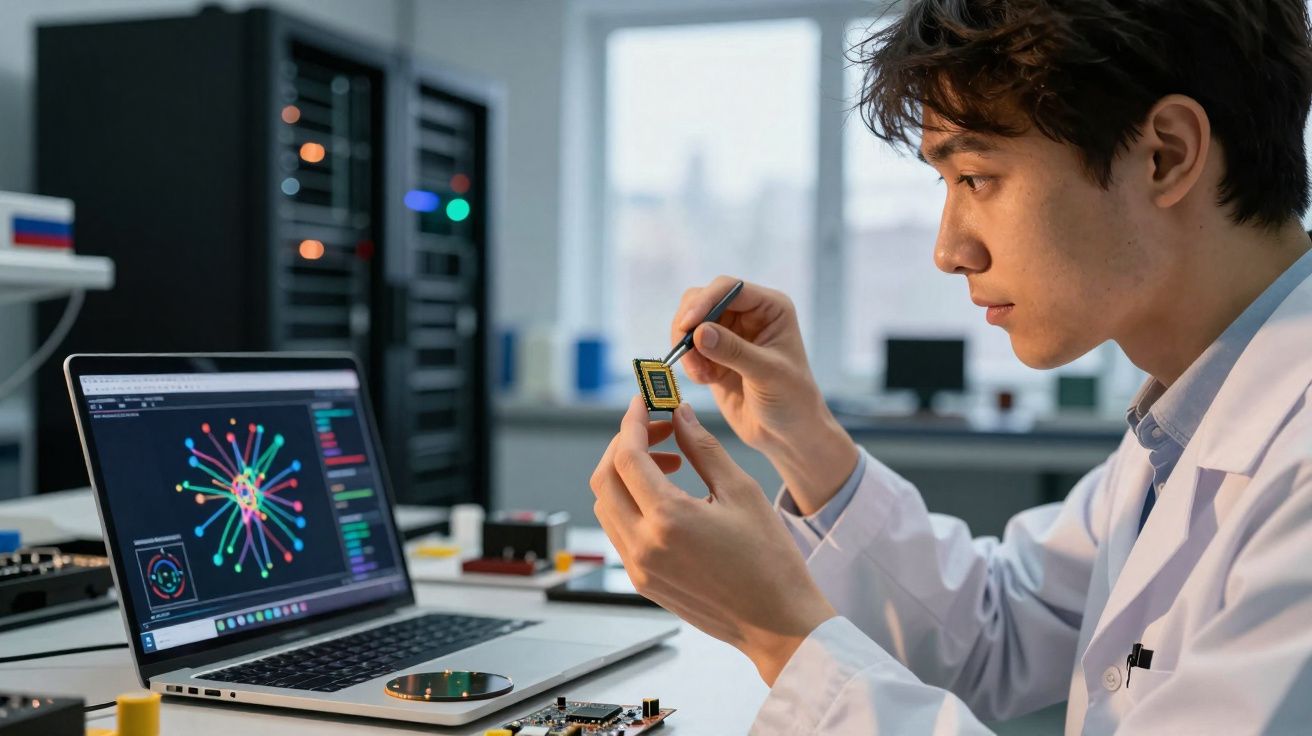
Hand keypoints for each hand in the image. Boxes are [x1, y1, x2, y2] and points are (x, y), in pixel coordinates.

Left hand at [589, 396, 836, 684]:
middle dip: (624, 444)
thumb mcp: (741, 492)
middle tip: (657, 428)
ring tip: (667, 461)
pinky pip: (618, 531)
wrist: (777, 622)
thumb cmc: (770, 561)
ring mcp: (638, 567)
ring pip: (605, 505)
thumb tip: (679, 414)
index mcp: (668, 520)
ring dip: (624, 474)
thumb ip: (703, 448)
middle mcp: (643, 546)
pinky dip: (629, 502)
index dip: (632, 422)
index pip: (628, 456)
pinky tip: (664, 494)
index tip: (643, 403)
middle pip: (605, 478)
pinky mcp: (642, 581)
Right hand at [674, 276, 856, 512]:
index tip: (687, 327)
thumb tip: (699, 332)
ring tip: (702, 374)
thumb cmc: (792, 401)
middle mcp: (748, 314)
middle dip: (689, 324)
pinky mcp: (714, 355)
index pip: (728, 288)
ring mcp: (729, 334)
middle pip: (702, 299)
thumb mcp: (767, 374)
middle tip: (684, 352)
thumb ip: (733, 351)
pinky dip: (690, 363)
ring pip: (690, 323)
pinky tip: (707, 380)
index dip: (704, 302)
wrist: (788, 435)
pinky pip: (688, 348)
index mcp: (770, 307)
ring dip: (687, 347)